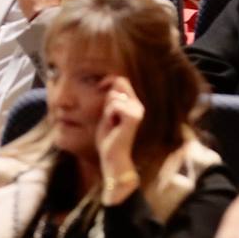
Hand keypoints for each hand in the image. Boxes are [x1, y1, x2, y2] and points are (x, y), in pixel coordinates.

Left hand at [96, 75, 143, 198]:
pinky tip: (113, 126)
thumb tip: (110, 84)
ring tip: (111, 123)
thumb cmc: (108, 138)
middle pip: (121, 82)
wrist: (113, 157)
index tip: (100, 87)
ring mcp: (137, 111)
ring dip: (107, 110)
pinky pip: (114, 105)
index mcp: (133, 105)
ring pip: (114, 96)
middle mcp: (138, 106)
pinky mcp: (133, 117)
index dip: (110, 80)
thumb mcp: (107, 115)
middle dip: (108, 96)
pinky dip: (108, 115)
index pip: (123, 81)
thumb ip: (110, 101)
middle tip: (107, 114)